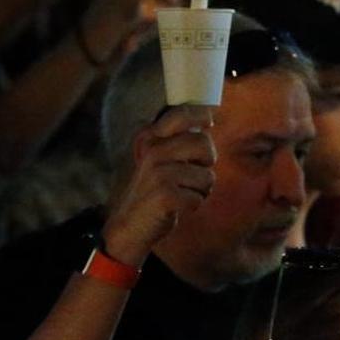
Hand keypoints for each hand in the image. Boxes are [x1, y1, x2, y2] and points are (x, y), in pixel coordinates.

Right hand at [101, 106, 215, 266]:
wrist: (130, 225)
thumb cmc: (155, 189)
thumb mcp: (158, 158)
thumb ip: (177, 139)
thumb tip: (208, 116)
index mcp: (150, 139)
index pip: (181, 114)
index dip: (201, 115)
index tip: (209, 121)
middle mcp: (153, 151)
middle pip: (204, 143)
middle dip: (207, 162)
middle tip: (194, 172)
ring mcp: (158, 173)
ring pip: (207, 176)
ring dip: (201, 190)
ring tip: (181, 193)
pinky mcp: (165, 195)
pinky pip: (199, 197)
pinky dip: (194, 205)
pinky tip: (176, 206)